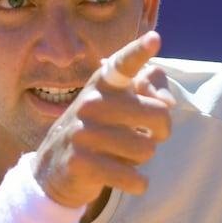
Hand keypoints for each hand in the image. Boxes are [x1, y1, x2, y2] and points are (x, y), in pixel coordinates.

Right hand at [30, 31, 175, 208]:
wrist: (54, 170)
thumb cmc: (100, 131)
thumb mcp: (120, 105)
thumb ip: (151, 90)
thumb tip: (167, 104)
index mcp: (103, 84)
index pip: (123, 64)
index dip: (139, 52)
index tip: (154, 39)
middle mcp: (91, 103)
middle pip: (159, 114)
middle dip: (160, 132)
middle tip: (144, 136)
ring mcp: (83, 133)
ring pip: (147, 150)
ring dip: (142, 159)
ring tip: (120, 155)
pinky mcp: (81, 163)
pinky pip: (134, 178)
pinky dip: (137, 183)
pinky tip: (123, 179)